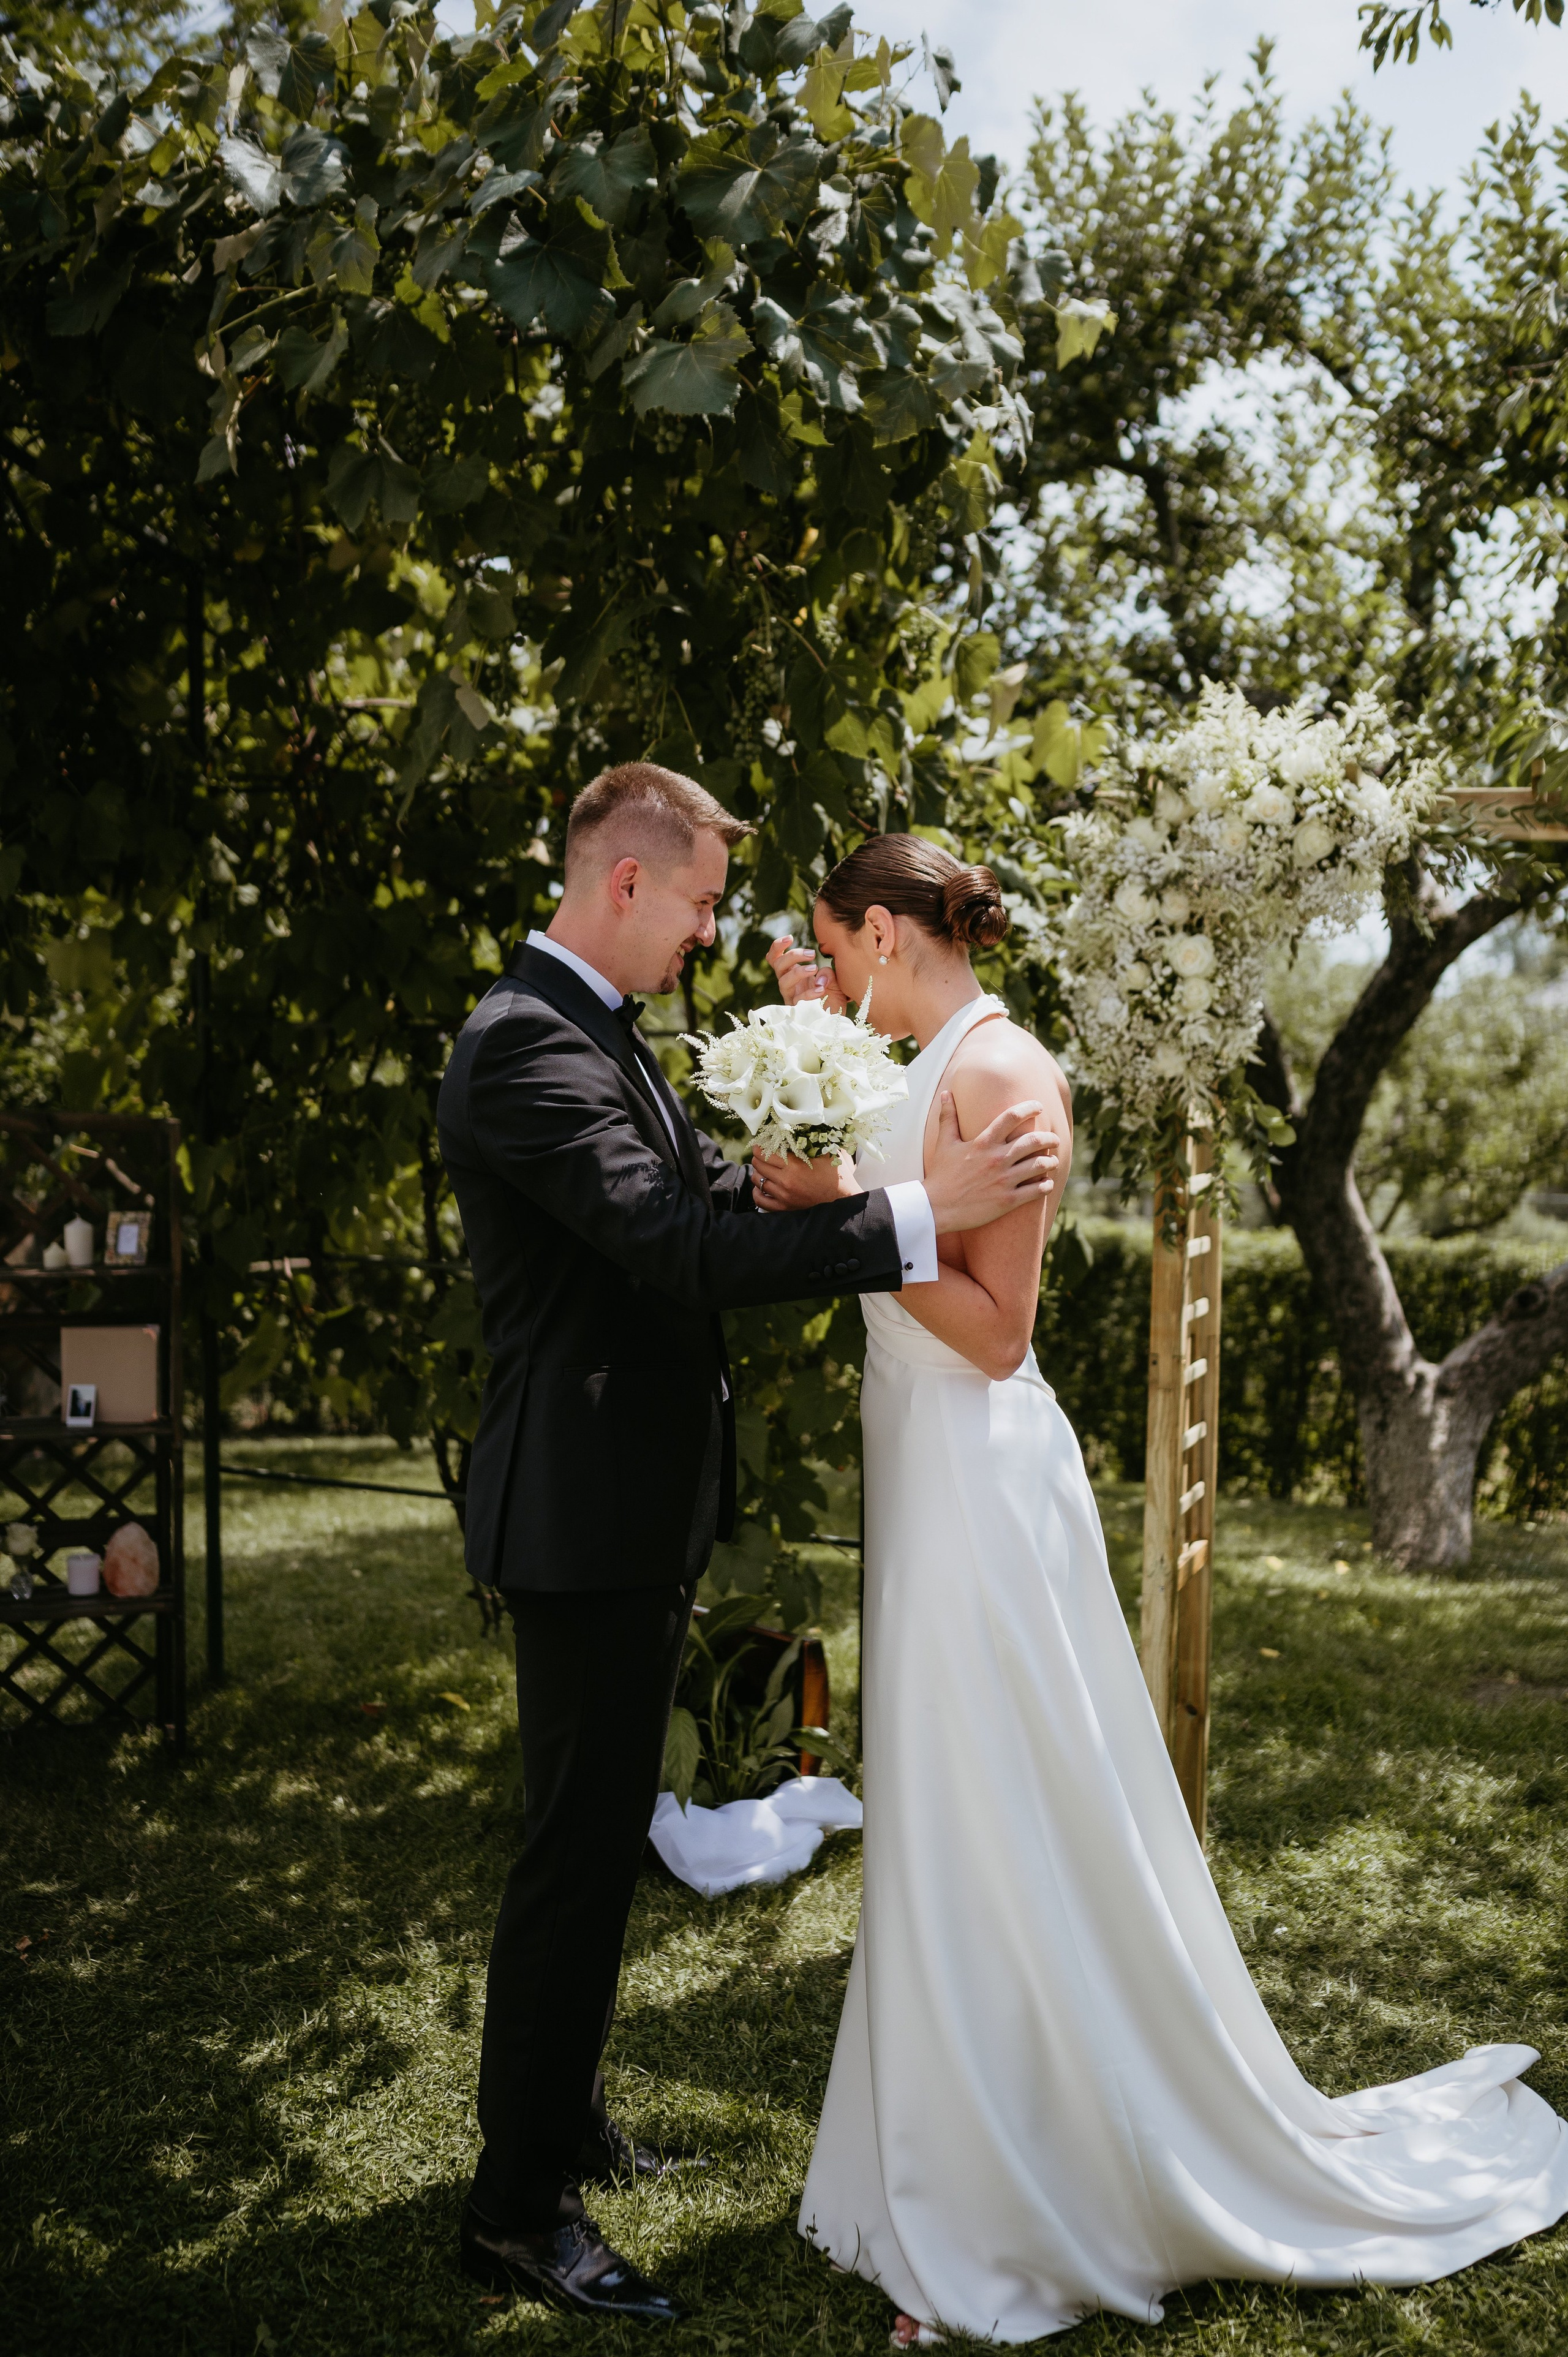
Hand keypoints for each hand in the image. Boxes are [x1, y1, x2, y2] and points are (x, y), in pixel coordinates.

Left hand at [751, 1147, 860, 1212]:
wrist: (843, 1201)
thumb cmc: (836, 1175)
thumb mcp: (826, 1153)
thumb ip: (813, 1141)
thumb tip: (800, 1128)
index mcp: (795, 1166)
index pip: (766, 1153)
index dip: (760, 1147)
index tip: (760, 1144)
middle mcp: (786, 1181)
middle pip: (759, 1166)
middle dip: (758, 1158)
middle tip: (761, 1154)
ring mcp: (784, 1196)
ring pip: (757, 1181)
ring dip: (758, 1173)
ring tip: (763, 1169)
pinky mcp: (785, 1207)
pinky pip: (761, 1201)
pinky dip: (758, 1192)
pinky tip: (762, 1186)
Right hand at [766, 932, 847, 1014]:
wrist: (837, 1018)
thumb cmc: (832, 997)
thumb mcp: (834, 981)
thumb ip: (828, 973)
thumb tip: (820, 973)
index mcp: (792, 972)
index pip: (775, 958)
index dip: (778, 946)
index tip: (790, 937)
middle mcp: (788, 984)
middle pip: (779, 966)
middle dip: (793, 956)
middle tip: (812, 953)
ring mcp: (791, 997)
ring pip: (783, 982)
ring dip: (798, 972)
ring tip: (814, 969)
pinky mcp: (796, 1010)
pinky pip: (797, 1000)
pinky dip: (808, 993)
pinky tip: (821, 989)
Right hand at [922, 1093, 1059, 1234]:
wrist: (936, 1207)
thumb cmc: (940, 1174)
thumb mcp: (944, 1143)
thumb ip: (948, 1117)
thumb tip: (945, 1094)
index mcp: (983, 1142)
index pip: (1012, 1117)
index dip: (1029, 1108)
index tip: (1039, 1107)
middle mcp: (996, 1159)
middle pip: (1033, 1140)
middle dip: (1049, 1138)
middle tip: (1054, 1139)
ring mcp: (1003, 1180)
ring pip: (1039, 1165)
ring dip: (1051, 1162)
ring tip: (1053, 1161)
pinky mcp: (1007, 1201)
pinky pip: (1036, 1190)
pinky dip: (1046, 1185)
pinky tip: (1047, 1183)